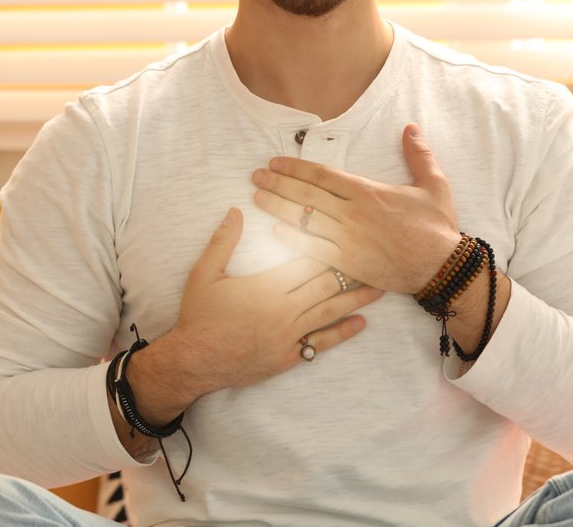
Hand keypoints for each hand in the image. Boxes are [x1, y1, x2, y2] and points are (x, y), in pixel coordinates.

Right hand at [160, 207, 383, 397]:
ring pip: (329, 313)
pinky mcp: (288, 357)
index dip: (328, 247)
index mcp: (266, 287)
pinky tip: (361, 323)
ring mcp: (288, 336)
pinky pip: (321, 343)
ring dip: (356, 299)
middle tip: (375, 257)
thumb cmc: (198, 315)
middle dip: (350, 270)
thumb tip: (235, 210)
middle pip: (325, 285)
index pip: (305, 262)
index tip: (348, 234)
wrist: (193, 361)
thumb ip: (223, 241)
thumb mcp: (204, 273)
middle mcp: (283, 311)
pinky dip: (343, 333)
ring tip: (379, 288)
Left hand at [250, 124, 459, 294]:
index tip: (275, 163)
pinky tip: (276, 231)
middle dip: (277, 184)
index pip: (322, 175)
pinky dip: (293, 239)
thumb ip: (419, 155)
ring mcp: (348, 240)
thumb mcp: (435, 185)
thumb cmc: (437, 227)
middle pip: (306, 195)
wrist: (441, 267)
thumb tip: (410, 128)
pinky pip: (314, 249)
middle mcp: (353, 214)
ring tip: (257, 198)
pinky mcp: (348, 263)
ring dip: (278, 207)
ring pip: (305, 220)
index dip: (295, 168)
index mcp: (367, 192)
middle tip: (255, 176)